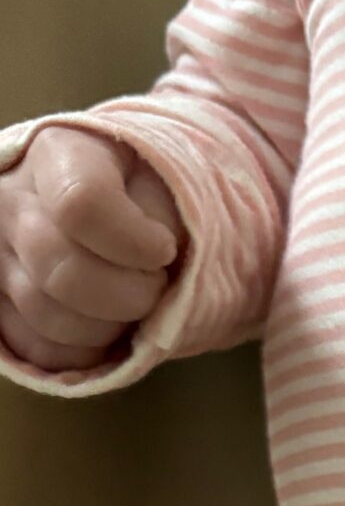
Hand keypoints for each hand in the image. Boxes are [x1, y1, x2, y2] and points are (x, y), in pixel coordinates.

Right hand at [0, 124, 186, 371]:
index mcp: (58, 153)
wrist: (116, 210)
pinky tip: (104, 325)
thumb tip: (152, 263)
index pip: (82, 205)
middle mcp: (9, 198)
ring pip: (49, 316)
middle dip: (131, 295)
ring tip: (131, 305)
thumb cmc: (147, 198)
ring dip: (109, 327)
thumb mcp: (167, 185)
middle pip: (63, 272)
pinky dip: (85, 352)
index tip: (164, 250)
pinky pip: (39, 348)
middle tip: (155, 286)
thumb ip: (163, 216)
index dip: (135, 243)